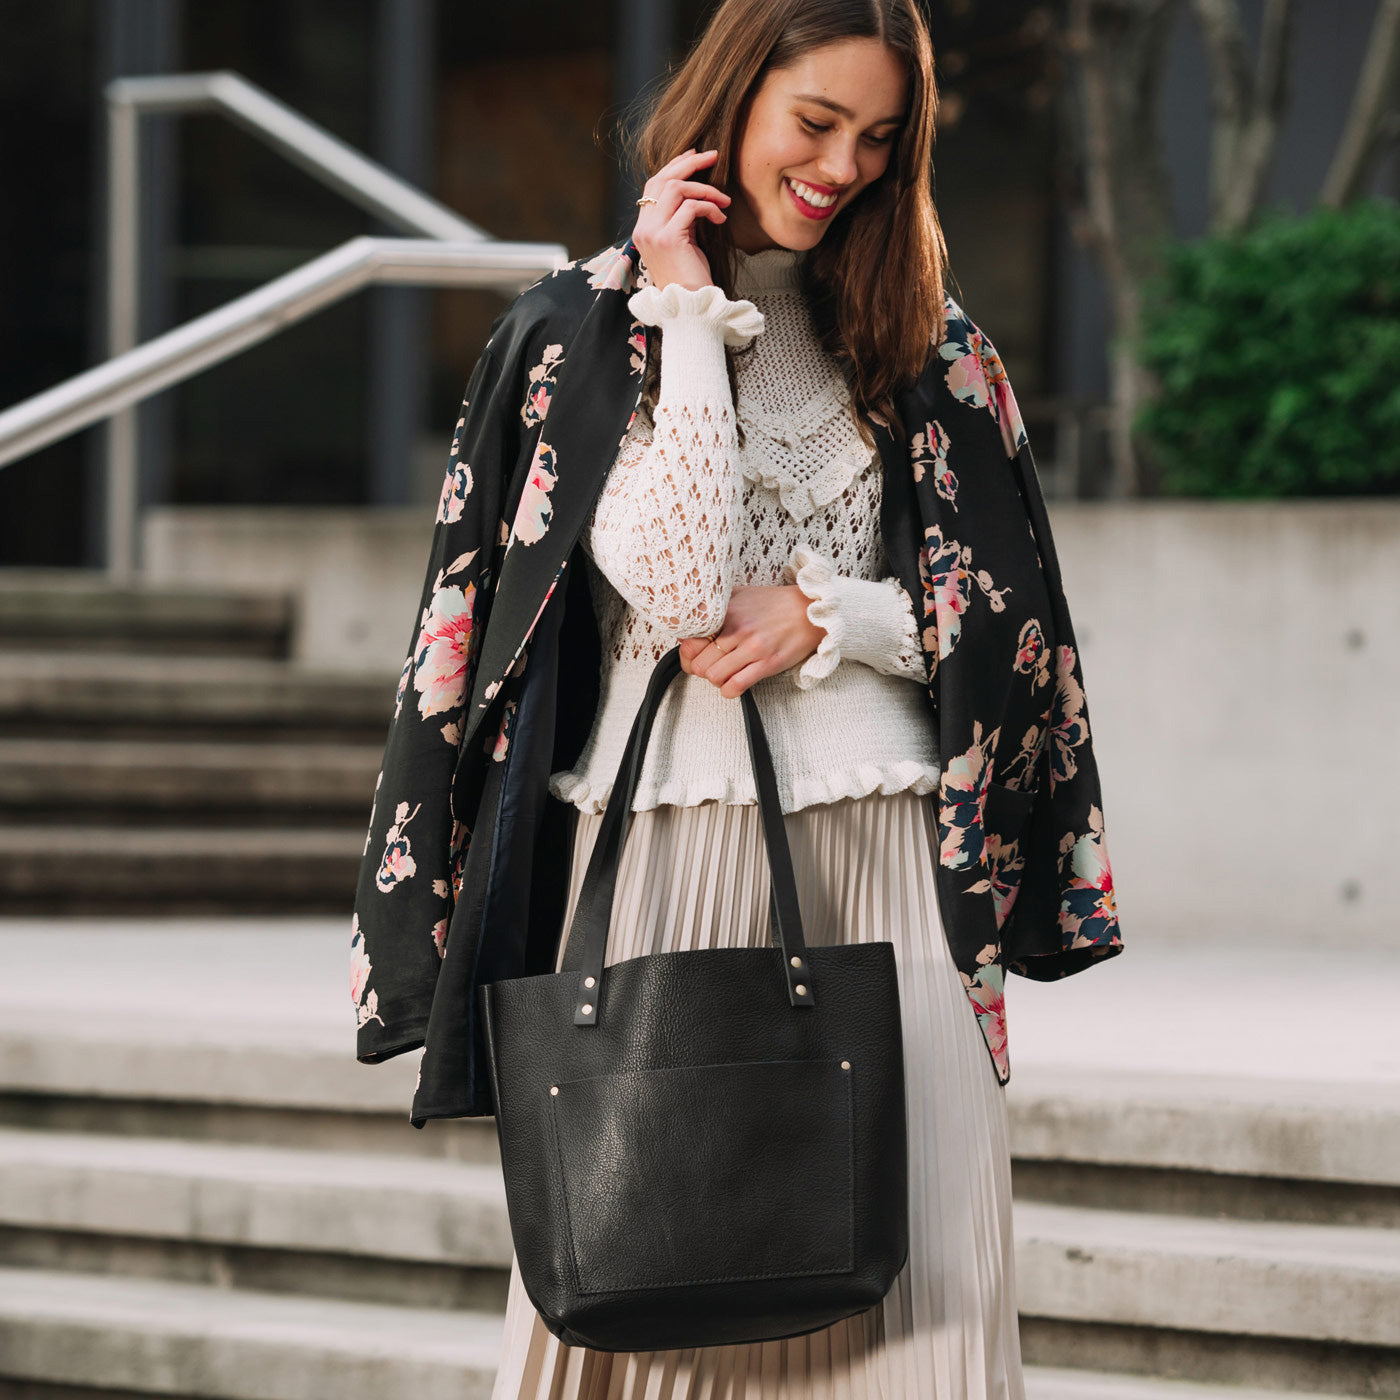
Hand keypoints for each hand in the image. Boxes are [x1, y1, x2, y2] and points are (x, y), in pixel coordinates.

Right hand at [632, 148, 731, 292]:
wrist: (691, 307)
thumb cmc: (691, 278)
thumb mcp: (684, 241)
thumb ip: (683, 218)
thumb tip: (697, 192)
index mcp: (644, 228)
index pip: (654, 185)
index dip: (674, 165)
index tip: (695, 156)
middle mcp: (644, 228)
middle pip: (663, 179)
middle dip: (690, 163)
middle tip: (714, 156)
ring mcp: (653, 233)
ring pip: (677, 188)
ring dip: (706, 188)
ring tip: (724, 199)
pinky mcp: (669, 238)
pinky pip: (691, 207)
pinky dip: (710, 206)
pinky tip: (721, 218)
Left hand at [677, 584, 826, 697]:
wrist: (809, 610)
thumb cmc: (775, 604)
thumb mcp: (741, 594)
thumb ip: (716, 605)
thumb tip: (694, 620)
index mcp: (727, 613)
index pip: (691, 640)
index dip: (689, 651)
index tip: (696, 652)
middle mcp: (737, 630)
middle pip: (699, 663)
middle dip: (701, 669)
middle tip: (710, 665)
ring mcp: (753, 648)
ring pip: (714, 676)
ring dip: (716, 679)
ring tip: (724, 673)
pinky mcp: (768, 664)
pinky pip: (736, 686)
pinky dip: (729, 690)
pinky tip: (733, 683)